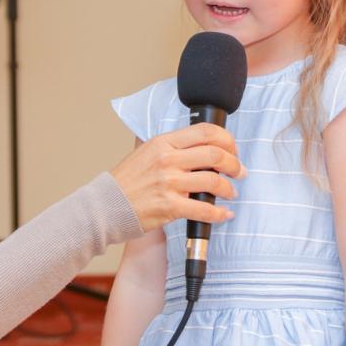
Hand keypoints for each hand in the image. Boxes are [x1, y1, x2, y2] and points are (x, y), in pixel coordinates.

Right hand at [109, 123, 243, 231]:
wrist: (106, 205)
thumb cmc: (127, 181)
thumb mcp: (146, 152)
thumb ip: (172, 147)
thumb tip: (202, 147)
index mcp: (163, 142)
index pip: (206, 131)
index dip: (227, 140)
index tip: (232, 150)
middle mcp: (167, 159)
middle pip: (215, 155)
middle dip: (234, 164)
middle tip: (239, 171)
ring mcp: (169, 183)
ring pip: (214, 181)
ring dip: (229, 189)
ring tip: (230, 192)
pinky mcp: (169, 206)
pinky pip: (204, 209)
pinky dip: (219, 213)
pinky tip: (224, 214)